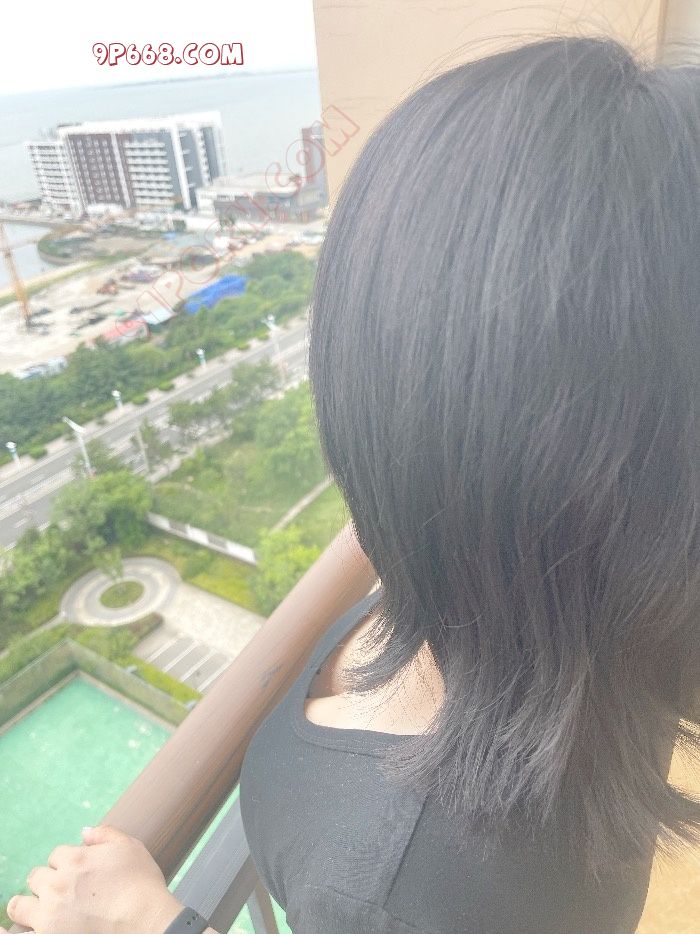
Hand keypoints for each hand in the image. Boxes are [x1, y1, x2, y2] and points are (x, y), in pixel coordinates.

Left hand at [1, 824, 184, 933]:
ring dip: (27, 905)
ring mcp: (49, 916)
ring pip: (19, 906)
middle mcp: (57, 885)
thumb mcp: (130, 847)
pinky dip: (9, 932)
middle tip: (64, 894)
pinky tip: (8, 930)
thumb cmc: (142, 886)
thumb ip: (105, 834)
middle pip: (36, 878)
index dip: (68, 863)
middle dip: (47, 882)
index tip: (80, 875)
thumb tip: (84, 831)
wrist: (148, 924)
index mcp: (75, 859)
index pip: (57, 855)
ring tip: (38, 911)